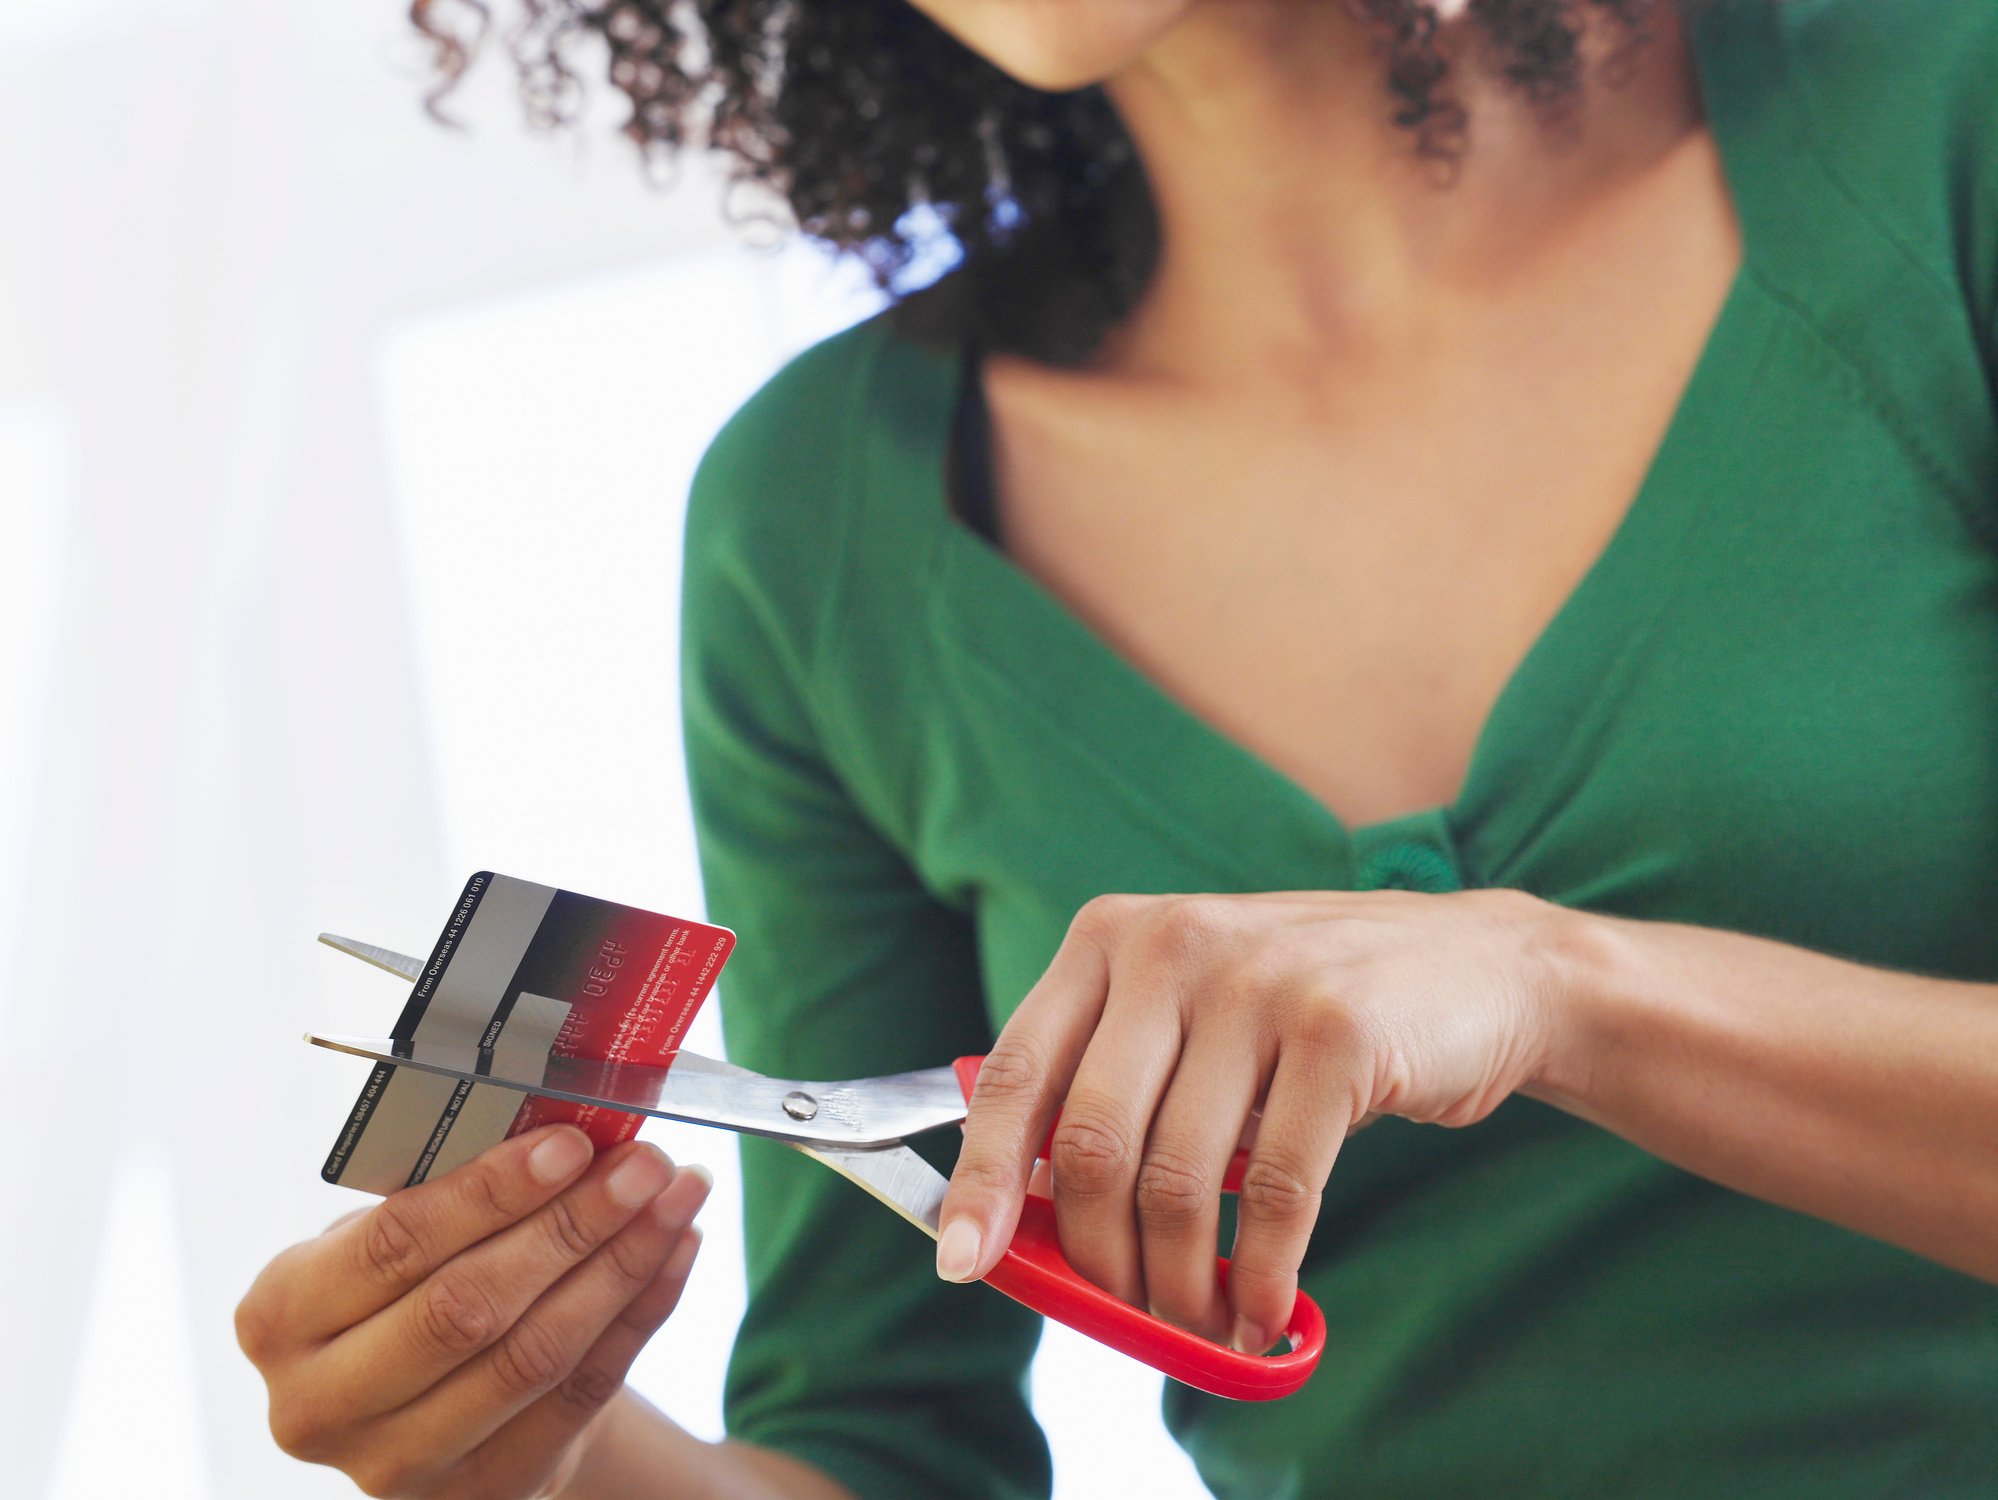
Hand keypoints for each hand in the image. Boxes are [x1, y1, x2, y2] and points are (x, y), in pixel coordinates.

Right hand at [237, 1127, 710, 1498]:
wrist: (432, 1399)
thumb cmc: (410, 1286)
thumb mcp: (395, 1237)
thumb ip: (457, 1189)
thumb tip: (572, 1124)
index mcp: (281, 1316)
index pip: (396, 1243)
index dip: (492, 1192)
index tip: (571, 1142)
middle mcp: (320, 1405)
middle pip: (468, 1308)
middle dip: (570, 1225)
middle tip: (642, 1164)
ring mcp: (397, 1466)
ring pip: (533, 1356)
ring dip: (621, 1265)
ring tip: (676, 1196)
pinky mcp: (481, 1493)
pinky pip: (582, 1394)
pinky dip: (641, 1313)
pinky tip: (677, 1249)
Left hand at [936, 888, 1575, 1353]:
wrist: (1477, 968)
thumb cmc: (1308, 1014)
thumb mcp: (1193, 1009)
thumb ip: (1112, 1082)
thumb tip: (1023, 1215)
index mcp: (1110, 937)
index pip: (1015, 1073)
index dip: (982, 1180)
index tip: (964, 1262)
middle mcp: (1172, 944)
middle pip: (1092, 1143)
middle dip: (1100, 1256)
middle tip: (1129, 1314)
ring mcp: (1257, 982)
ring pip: (1178, 1179)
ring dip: (1182, 1282)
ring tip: (1200, 1322)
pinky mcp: (1339, 1032)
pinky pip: (1273, 1192)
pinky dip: (1264, 1273)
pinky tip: (1266, 1309)